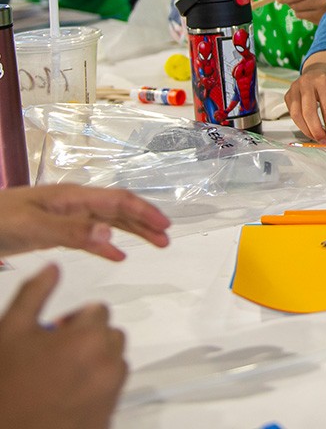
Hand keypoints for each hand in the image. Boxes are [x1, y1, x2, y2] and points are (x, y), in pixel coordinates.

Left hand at [0, 186, 169, 261]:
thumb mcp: (31, 227)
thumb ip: (70, 231)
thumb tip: (112, 235)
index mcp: (71, 198)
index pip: (117, 201)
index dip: (143, 212)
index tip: (165, 226)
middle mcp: (72, 204)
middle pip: (117, 210)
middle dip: (144, 222)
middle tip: (166, 238)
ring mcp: (62, 217)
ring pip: (106, 222)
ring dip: (131, 232)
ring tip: (154, 244)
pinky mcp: (52, 231)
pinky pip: (88, 236)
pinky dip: (106, 245)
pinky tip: (116, 254)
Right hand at [0, 265, 127, 428]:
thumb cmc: (6, 391)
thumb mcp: (10, 333)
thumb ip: (34, 294)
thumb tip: (52, 269)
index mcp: (88, 338)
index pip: (97, 310)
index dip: (73, 320)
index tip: (54, 333)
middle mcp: (108, 364)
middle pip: (109, 336)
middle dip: (87, 340)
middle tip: (52, 356)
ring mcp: (111, 393)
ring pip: (113, 364)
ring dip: (93, 364)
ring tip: (57, 378)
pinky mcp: (108, 418)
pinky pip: (111, 393)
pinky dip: (95, 391)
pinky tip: (64, 399)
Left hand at [275, 0, 325, 23]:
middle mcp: (322, 1)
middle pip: (294, 5)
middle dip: (290, 1)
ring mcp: (324, 13)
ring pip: (298, 13)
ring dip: (298, 7)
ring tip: (308, 1)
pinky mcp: (324, 21)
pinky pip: (305, 18)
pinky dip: (305, 13)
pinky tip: (314, 7)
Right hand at [284, 53, 325, 143]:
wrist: (319, 68)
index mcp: (323, 81)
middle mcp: (306, 83)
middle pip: (309, 113)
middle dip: (317, 131)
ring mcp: (294, 88)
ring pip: (297, 115)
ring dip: (308, 130)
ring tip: (318, 139)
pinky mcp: (288, 95)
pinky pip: (292, 114)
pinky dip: (301, 125)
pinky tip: (310, 130)